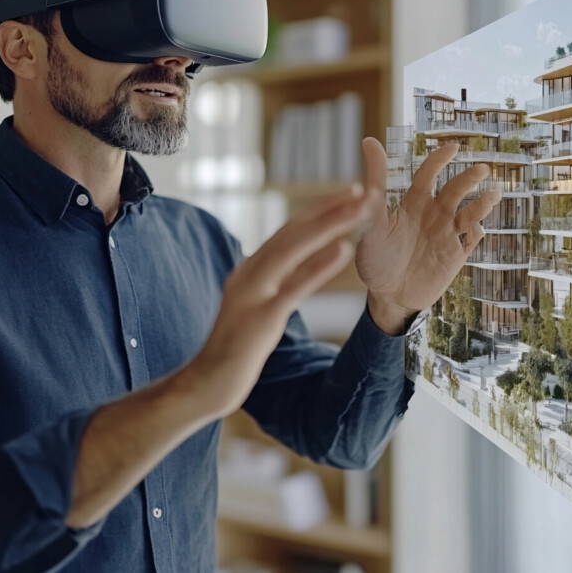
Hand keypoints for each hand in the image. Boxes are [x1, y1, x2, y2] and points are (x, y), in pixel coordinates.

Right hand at [185, 184, 372, 417]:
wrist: (207, 384)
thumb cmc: (235, 350)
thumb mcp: (255, 308)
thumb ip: (271, 286)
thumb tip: (291, 270)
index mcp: (250, 269)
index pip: (288, 230)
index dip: (319, 209)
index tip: (348, 193)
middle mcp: (249, 273)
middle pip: (293, 230)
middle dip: (330, 207)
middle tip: (363, 188)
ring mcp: (253, 293)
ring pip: (294, 248)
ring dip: (330, 224)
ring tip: (361, 208)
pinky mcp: (261, 318)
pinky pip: (294, 286)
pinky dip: (319, 265)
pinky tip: (344, 250)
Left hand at [354, 138, 499, 332]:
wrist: (387, 297)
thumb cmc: (374, 258)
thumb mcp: (371, 220)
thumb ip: (375, 183)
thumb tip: (368, 140)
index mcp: (413, 203)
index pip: (429, 174)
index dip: (440, 159)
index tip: (452, 148)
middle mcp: (433, 214)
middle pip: (455, 190)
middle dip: (469, 178)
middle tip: (481, 169)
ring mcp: (447, 234)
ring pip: (471, 212)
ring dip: (483, 203)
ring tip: (492, 195)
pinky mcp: (457, 255)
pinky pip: (472, 239)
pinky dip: (476, 231)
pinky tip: (474, 229)